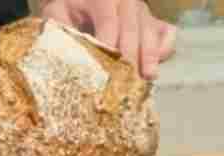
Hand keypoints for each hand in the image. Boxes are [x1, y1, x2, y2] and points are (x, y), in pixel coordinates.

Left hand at [41, 0, 176, 78]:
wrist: (82, 2)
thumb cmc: (69, 11)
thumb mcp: (57, 13)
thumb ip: (58, 27)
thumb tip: (60, 49)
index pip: (108, 19)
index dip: (108, 42)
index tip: (105, 66)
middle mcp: (125, 1)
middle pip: (131, 27)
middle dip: (130, 54)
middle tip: (127, 79)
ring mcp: (141, 10)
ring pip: (150, 31)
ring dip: (150, 55)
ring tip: (148, 77)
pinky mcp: (152, 21)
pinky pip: (166, 32)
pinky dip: (163, 49)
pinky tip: (155, 66)